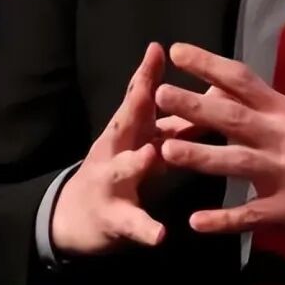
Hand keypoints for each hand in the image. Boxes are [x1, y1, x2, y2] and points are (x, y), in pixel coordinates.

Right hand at [51, 42, 168, 255]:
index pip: (137, 97)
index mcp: (126, 129)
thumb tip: (211, 92)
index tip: (158, 49)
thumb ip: (171, 120)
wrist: (73, 217)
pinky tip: (160, 235)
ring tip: (151, 155)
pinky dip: (145, 228)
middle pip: (124, 123)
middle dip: (135, 105)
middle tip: (150, 89)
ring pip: (123, 170)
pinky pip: (131, 223)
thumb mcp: (140, 141)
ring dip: (136, 161)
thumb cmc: (118, 168)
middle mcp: (115, 149)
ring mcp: (110, 182)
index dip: (146, 74)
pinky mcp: (113, 218)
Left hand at [155, 43, 284, 240]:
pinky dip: (223, 220)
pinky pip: (251, 215)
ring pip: (236, 162)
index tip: (177, 52)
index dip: (208, 63)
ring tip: (166, 150)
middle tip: (159, 94)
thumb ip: (270, 107)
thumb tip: (232, 91)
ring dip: (200, 156)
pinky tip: (196, 222)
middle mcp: (283, 136)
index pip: (242, 79)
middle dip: (193, 105)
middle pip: (232, 116)